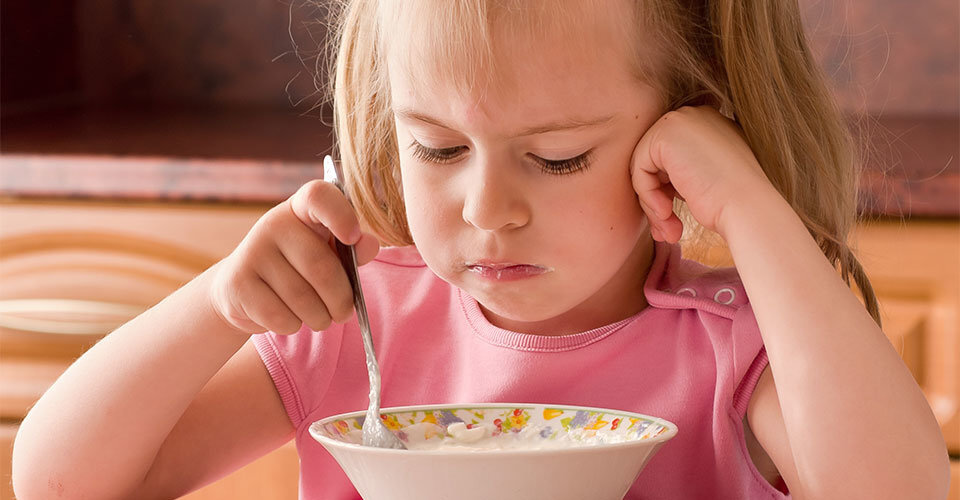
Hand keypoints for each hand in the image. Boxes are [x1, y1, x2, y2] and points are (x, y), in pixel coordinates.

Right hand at [208, 180, 380, 334]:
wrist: (243, 290)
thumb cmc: (298, 269)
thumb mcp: (327, 254)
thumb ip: (352, 251)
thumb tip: (369, 244)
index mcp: (301, 209)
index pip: (319, 196)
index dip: (341, 214)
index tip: (353, 237)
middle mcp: (273, 223)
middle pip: (320, 266)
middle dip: (340, 300)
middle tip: (344, 313)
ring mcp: (252, 252)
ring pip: (302, 298)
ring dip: (320, 318)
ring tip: (320, 318)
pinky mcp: (237, 283)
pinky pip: (280, 316)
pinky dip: (294, 326)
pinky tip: (291, 318)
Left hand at [630, 106, 774, 242]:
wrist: (748, 207)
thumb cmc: (733, 202)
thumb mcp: (707, 177)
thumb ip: (684, 169)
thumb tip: (655, 178)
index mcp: (707, 123)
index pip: (669, 156)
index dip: (668, 189)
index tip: (675, 218)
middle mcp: (693, 115)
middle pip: (653, 160)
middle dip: (656, 197)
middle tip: (667, 230)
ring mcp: (679, 121)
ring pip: (644, 166)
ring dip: (651, 202)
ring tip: (667, 230)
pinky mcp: (665, 135)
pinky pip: (639, 169)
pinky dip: (647, 196)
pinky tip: (666, 214)